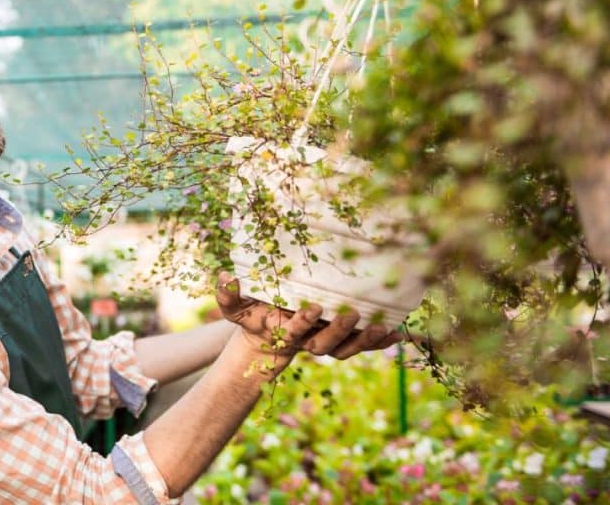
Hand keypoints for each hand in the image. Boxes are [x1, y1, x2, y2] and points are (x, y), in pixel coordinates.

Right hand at [215, 272, 402, 375]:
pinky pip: (363, 345)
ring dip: (366, 340)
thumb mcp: (236, 307)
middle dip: (340, 331)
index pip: (294, 332)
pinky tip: (398, 332)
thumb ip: (228, 295)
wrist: (268, 333)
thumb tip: (224, 275)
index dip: (304, 323)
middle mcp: (307, 341)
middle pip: (325, 344)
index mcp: (282, 333)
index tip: (313, 307)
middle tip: (353, 313)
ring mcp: (326, 343)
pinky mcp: (342, 340)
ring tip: (383, 327)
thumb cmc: (253, 314)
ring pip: (347, 348)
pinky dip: (380, 341)